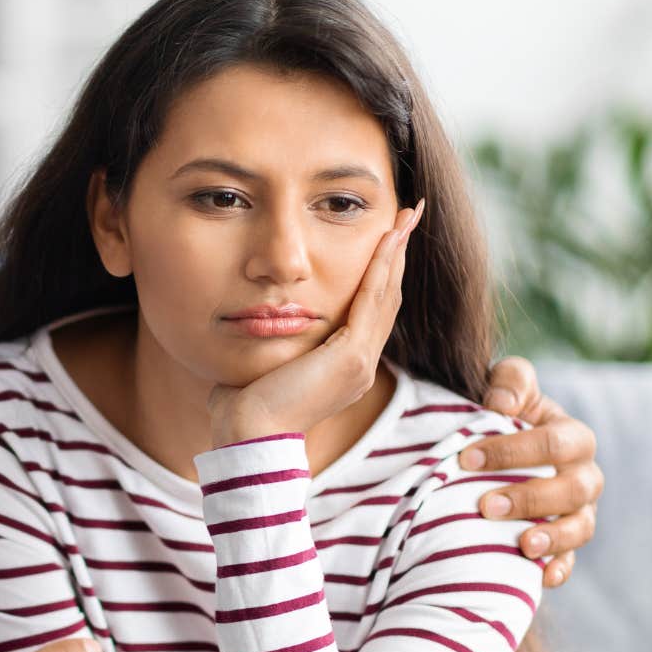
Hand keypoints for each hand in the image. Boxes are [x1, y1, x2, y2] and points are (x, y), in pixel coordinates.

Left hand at [207, 200, 424, 446]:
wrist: (247, 435)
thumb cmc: (242, 406)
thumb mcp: (265, 363)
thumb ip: (272, 341)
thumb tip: (256, 321)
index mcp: (345, 369)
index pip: (369, 311)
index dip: (381, 273)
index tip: (387, 239)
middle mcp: (360, 365)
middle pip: (387, 298)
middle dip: (398, 254)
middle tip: (408, 216)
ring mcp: (360, 363)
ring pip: (386, 295)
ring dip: (397, 252)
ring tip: (407, 216)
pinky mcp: (351, 358)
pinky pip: (371, 301)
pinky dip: (381, 267)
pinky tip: (387, 239)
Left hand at [461, 355, 602, 587]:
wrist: (501, 452)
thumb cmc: (504, 413)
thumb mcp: (508, 387)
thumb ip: (510, 382)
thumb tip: (500, 404)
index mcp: (573, 438)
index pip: (553, 443)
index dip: (512, 450)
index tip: (466, 458)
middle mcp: (584, 477)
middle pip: (572, 489)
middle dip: (530, 498)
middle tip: (485, 505)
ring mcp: (579, 513)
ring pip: (580, 528)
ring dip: (552, 538)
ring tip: (522, 545)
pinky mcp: (566, 543)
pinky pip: (570, 560)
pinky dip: (559, 569)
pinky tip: (540, 577)